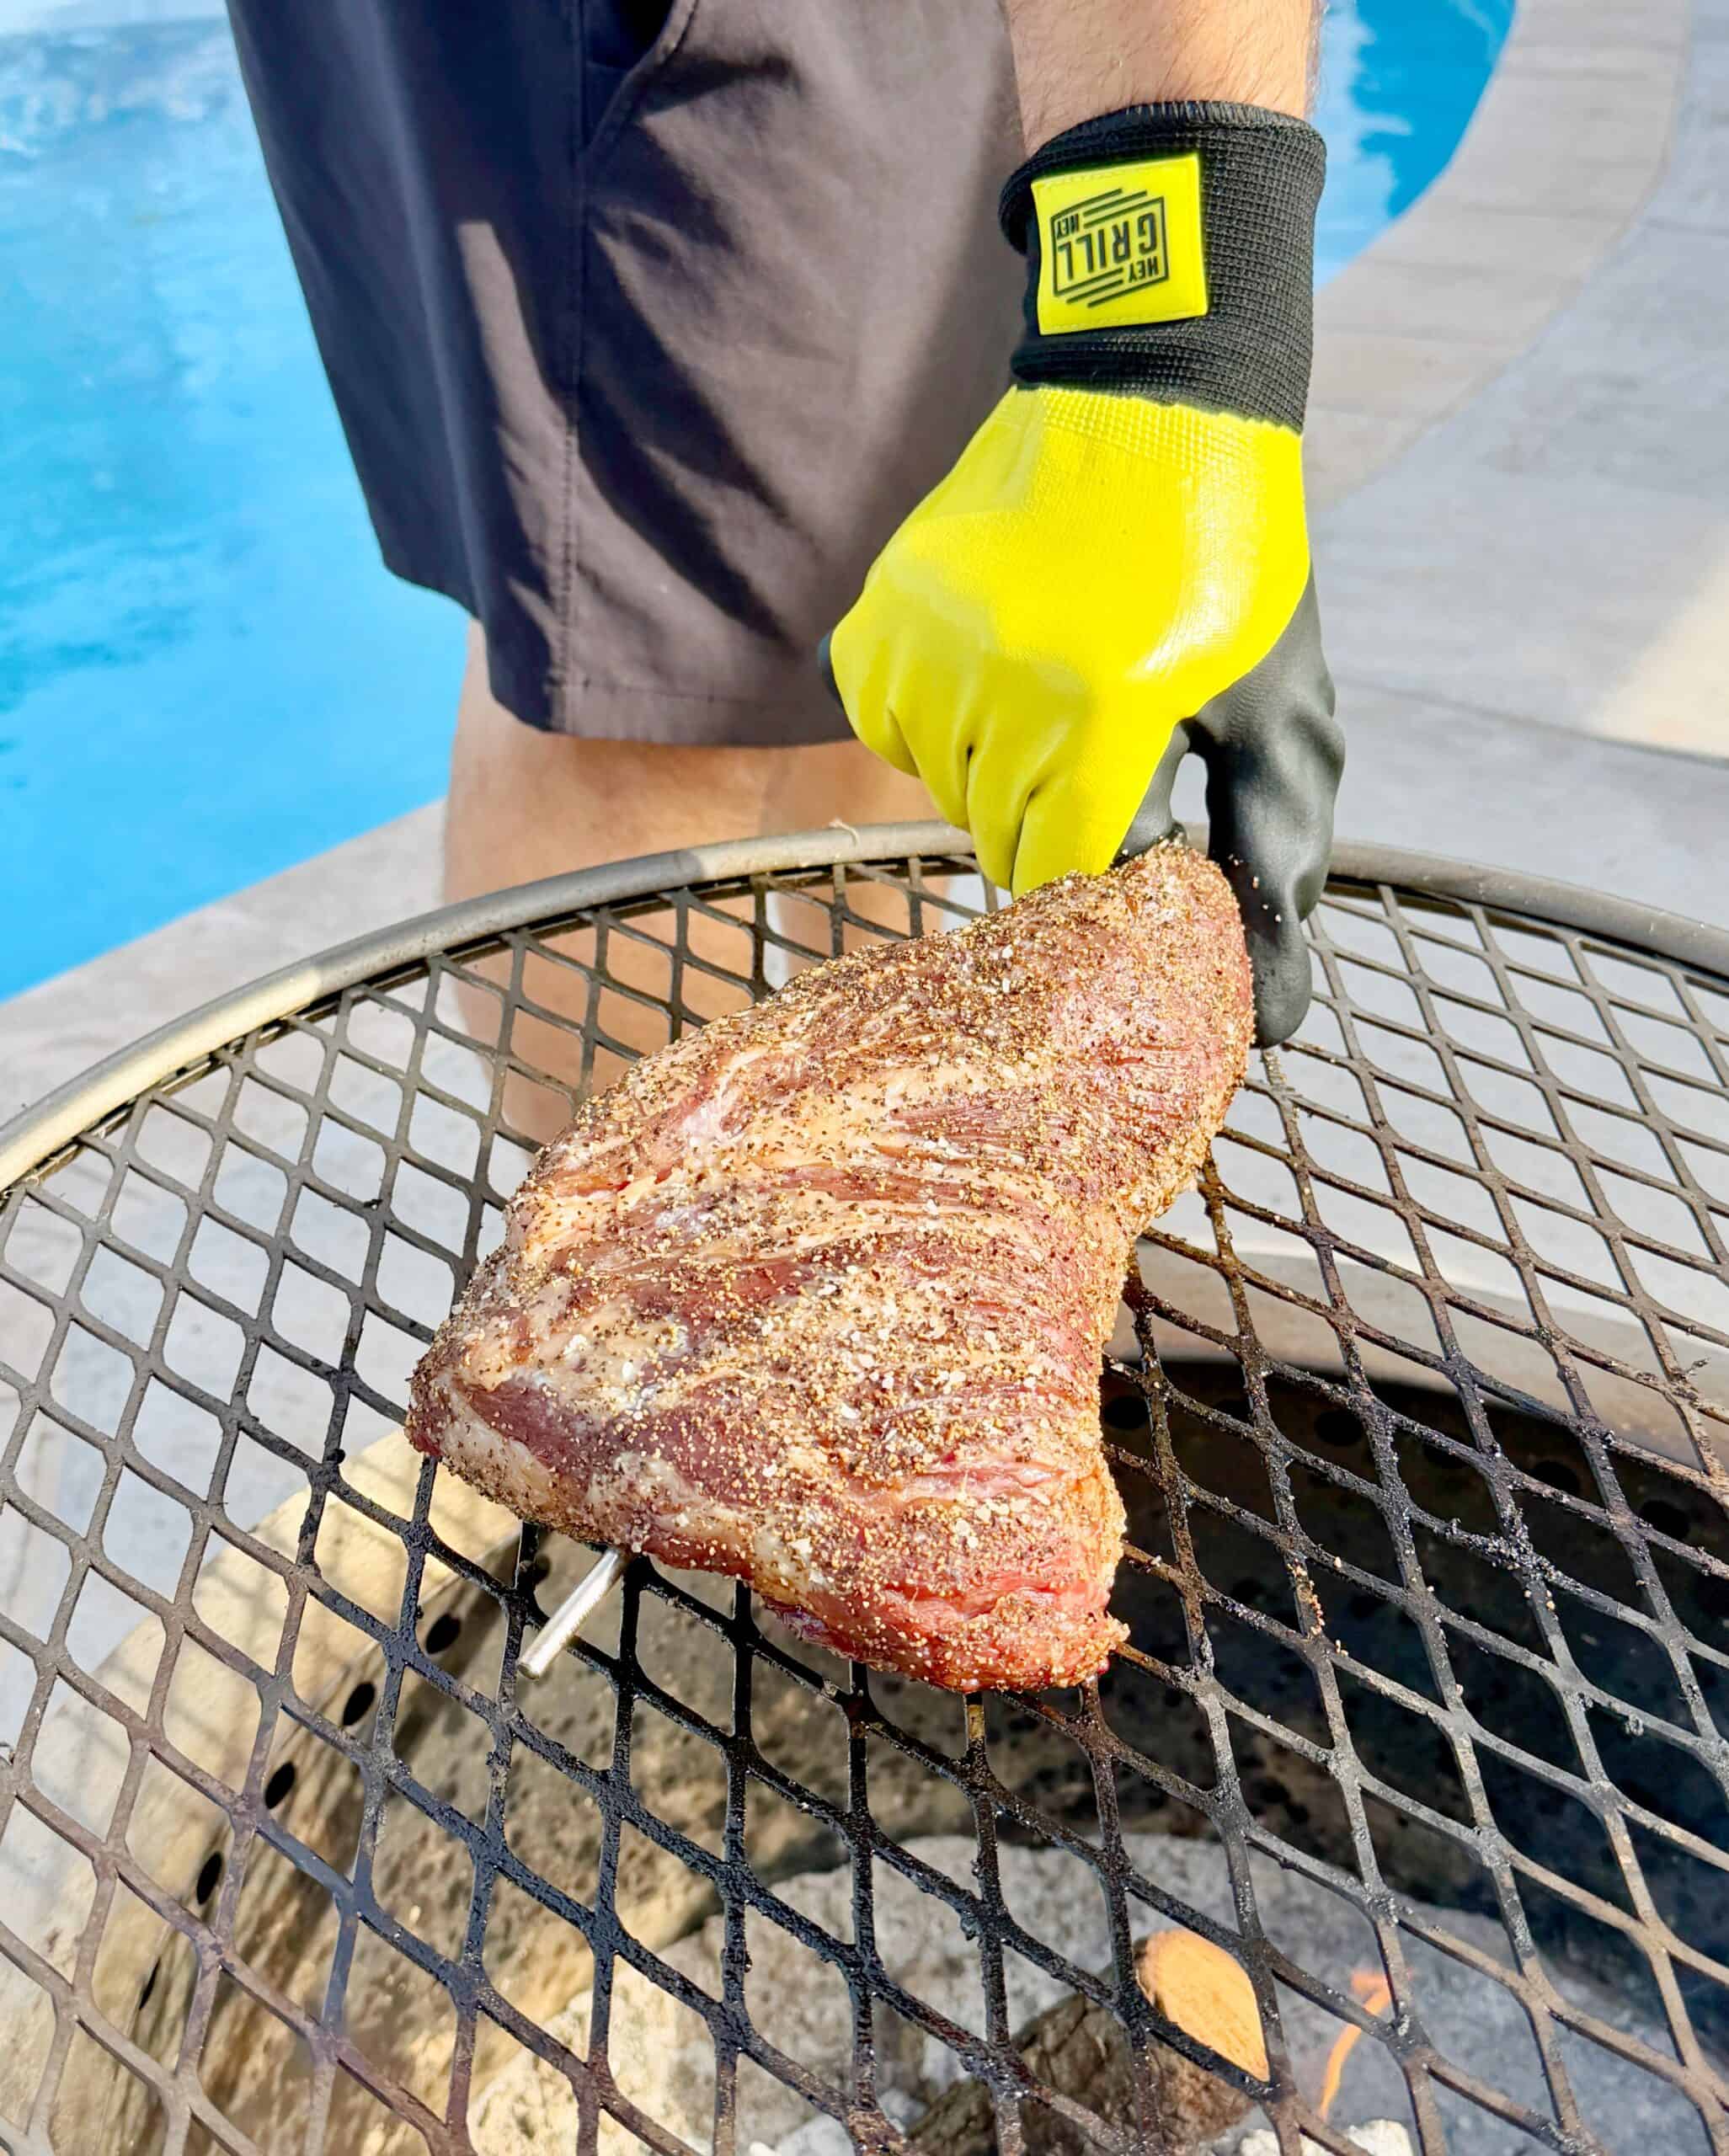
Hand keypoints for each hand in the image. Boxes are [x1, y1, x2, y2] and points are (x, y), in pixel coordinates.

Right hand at [824, 104, 1341, 1046]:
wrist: (1154, 396)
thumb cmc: (1229, 564)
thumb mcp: (1278, 711)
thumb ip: (1270, 862)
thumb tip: (1271, 1021)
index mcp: (1104, 717)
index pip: (1061, 877)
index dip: (1101, 870)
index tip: (1135, 828)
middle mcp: (997, 687)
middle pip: (998, 841)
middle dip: (1055, 817)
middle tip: (1110, 744)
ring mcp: (924, 648)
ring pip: (939, 790)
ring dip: (995, 769)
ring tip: (1058, 691)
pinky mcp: (877, 615)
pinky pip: (883, 728)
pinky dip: (932, 720)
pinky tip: (991, 666)